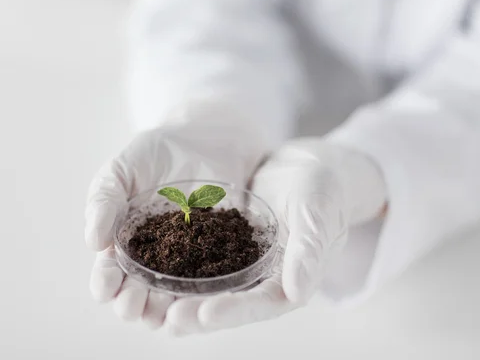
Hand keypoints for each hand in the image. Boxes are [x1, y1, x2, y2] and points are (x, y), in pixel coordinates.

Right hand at [85, 99, 268, 329]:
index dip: (106, 283)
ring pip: (177, 293)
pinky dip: (211, 290)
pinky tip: (207, 297)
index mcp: (125, 243)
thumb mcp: (123, 169)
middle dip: (134, 303)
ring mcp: (190, 258)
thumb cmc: (157, 152)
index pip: (110, 271)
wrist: (206, 138)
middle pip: (141, 291)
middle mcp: (156, 259)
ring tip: (164, 312)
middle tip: (134, 305)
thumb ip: (104, 200)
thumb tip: (92, 242)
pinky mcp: (223, 252)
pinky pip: (217, 276)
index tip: (106, 288)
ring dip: (168, 307)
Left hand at [165, 138, 386, 332]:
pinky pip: (200, 259)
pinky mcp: (227, 245)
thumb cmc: (325, 190)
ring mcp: (244, 264)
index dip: (233, 312)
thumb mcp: (318, 213)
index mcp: (291, 281)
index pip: (261, 304)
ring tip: (149, 302)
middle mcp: (265, 279)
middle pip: (230, 303)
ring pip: (210, 287)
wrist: (311, 167)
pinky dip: (177, 265)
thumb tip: (297, 293)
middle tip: (166, 317)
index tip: (203, 315)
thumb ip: (309, 250)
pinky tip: (149, 265)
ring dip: (181, 296)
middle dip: (197, 312)